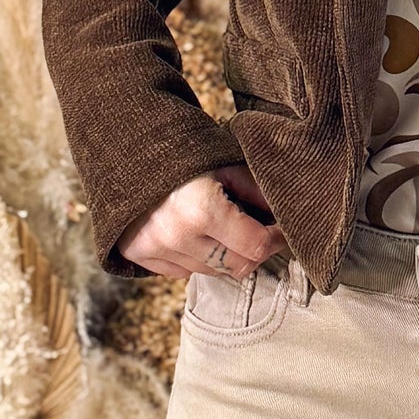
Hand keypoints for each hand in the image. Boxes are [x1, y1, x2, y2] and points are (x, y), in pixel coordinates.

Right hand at [116, 162, 287, 279]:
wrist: (131, 145)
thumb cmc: (186, 150)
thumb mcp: (228, 163)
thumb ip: (258, 192)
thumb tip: (286, 216)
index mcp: (202, 209)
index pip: (255, 246)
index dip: (276, 239)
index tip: (282, 230)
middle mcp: (177, 236)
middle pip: (236, 268)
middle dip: (253, 250)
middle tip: (258, 230)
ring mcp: (155, 249)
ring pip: (211, 272)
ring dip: (224, 254)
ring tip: (224, 226)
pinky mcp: (139, 255)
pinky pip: (183, 272)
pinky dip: (196, 258)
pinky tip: (196, 231)